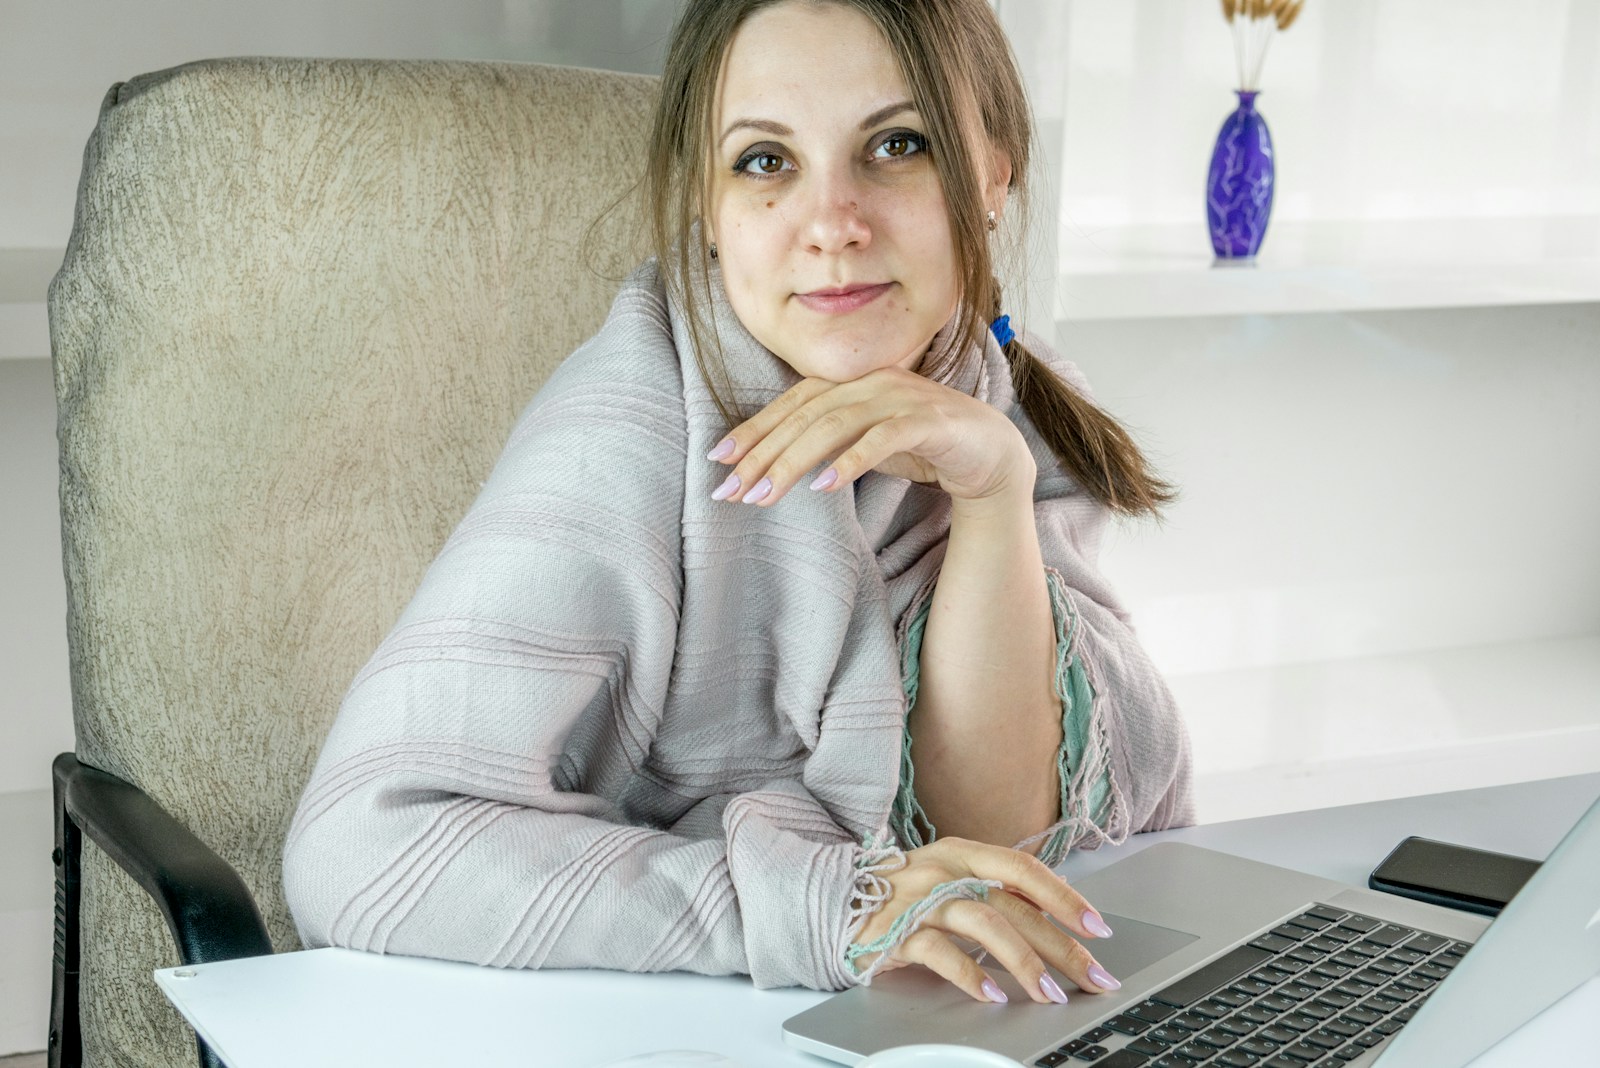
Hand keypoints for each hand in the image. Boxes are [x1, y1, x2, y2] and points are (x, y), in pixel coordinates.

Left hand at [705, 367, 1035, 506]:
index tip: (719, 458)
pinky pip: (881, 439)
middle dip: (763, 452)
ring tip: (765, 493)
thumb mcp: (866, 444)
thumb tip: (779, 463)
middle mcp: (873, 382)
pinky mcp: (929, 421)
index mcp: (854, 382)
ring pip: (834, 425)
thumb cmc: (924, 447)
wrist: (991, 453)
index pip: (793, 402)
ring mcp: (901, 397)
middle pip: (806, 415)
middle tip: (731, 489)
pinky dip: (850, 462)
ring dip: (795, 460)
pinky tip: (824, 487)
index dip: (755, 427)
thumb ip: (830, 443)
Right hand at [851, 837, 1120, 1003]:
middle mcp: (943, 870)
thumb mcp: (948, 879)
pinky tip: (993, 995)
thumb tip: (1055, 913)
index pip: (1023, 868)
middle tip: (1093, 975)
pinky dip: (971, 975)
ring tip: (1048, 993)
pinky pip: (941, 953)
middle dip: (1061, 944)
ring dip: (1023, 963)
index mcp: (961, 852)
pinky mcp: (896, 931)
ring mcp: (919, 899)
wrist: (830, 901)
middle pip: (1014, 905)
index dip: (1064, 897)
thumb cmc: (899, 896)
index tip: (1098, 927)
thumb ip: (993, 891)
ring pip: (984, 925)